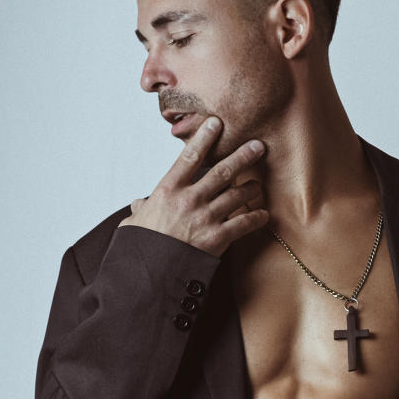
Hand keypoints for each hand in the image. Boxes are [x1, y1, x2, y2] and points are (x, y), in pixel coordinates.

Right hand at [122, 117, 267, 256]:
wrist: (150, 276)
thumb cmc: (141, 248)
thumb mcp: (134, 223)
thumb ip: (141, 210)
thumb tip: (140, 205)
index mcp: (168, 190)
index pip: (189, 156)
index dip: (204, 137)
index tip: (216, 123)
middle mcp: (190, 199)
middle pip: (222, 171)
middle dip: (242, 156)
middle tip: (258, 145)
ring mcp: (206, 218)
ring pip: (237, 195)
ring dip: (251, 188)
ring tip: (258, 184)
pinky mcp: (218, 238)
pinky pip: (243, 223)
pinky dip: (256, 218)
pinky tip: (264, 215)